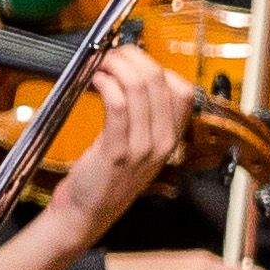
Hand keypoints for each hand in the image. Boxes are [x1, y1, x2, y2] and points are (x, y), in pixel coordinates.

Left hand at [48, 53, 195, 236]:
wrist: (86, 215)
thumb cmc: (105, 181)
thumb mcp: (137, 150)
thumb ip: (143, 121)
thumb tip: (133, 82)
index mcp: (171, 139)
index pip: (182, 91)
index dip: (158, 67)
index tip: (134, 60)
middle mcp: (162, 142)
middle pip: (160, 83)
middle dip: (134, 59)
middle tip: (113, 54)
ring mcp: (142, 148)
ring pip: (140, 89)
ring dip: (117, 67)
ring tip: (101, 63)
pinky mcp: (116, 151)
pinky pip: (118, 106)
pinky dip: (106, 85)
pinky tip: (96, 80)